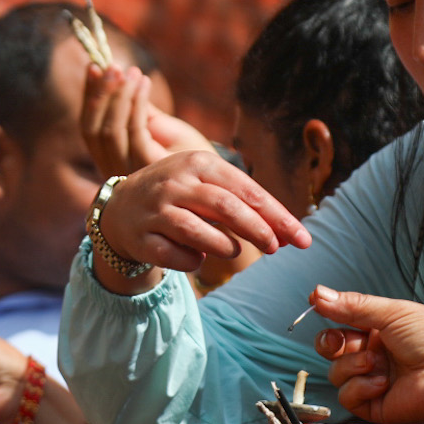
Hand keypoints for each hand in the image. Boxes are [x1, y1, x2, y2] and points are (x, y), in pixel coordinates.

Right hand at [79, 64, 211, 178]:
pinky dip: (136, 104)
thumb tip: (121, 78)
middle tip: (114, 66)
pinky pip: (135, 132)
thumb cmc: (188, 153)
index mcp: (113, 161)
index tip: (95, 66)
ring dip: (119, 96)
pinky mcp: (151, 168)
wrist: (217, 180)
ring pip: (110, 131)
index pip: (90, 129)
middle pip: (94, 131)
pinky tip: (144, 84)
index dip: (89, 97)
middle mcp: (116, 170)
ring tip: (132, 72)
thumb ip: (141, 110)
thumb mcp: (162, 128)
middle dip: (101, 94)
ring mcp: (132, 172)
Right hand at [92, 151, 309, 283]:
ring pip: (197, 231)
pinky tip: (198, 258)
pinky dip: (193, 261)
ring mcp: (155, 209)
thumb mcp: (209, 187)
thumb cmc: (180, 197)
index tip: (302, 239)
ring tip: (234, 251)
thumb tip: (288, 234)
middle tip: (275, 248)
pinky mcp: (141, 237)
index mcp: (199, 162)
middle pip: (225, 206)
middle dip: (257, 230)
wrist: (120, 208)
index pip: (246, 190)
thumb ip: (245, 205)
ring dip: (224, 246)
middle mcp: (175, 182)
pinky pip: (174, 256)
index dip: (277, 216)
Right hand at [307, 288, 423, 423]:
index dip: (329, 318)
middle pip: (331, 349)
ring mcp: (372, 380)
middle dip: (331, 343)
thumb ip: (353, 306)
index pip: (342, 324)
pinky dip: (360, 387)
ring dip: (353, 365)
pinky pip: (347, 396)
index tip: (316, 306)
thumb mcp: (392, 313)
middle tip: (341, 341)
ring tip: (377, 363)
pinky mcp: (372, 405)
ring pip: (336, 372)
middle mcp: (374, 355)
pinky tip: (382, 383)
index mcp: (380, 331)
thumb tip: (317, 293)